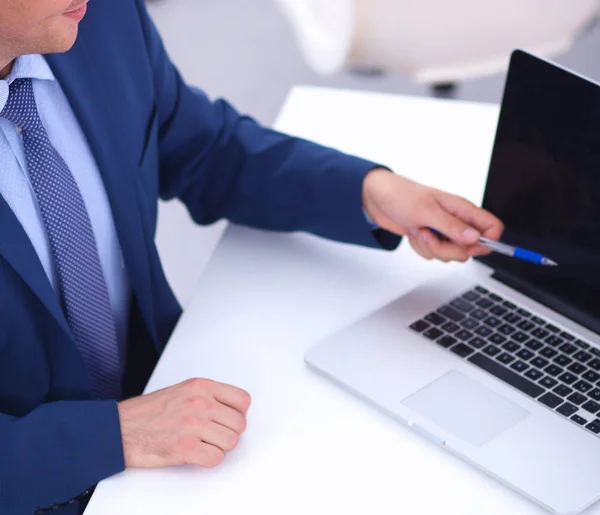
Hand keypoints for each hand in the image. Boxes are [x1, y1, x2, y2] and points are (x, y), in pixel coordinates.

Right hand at [117, 378, 250, 467]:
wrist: (119, 428)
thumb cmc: (148, 412)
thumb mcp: (182, 390)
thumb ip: (208, 396)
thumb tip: (232, 410)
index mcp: (201, 386)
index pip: (243, 400)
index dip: (238, 413)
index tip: (228, 419)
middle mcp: (200, 403)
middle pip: (239, 424)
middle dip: (229, 433)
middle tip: (213, 436)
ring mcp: (193, 425)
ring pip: (230, 442)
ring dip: (219, 447)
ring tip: (202, 444)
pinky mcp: (185, 447)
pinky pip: (216, 459)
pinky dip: (208, 460)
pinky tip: (196, 454)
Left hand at [362, 168, 503, 261]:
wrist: (377, 199)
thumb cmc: (401, 195)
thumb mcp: (427, 211)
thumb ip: (452, 227)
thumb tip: (476, 238)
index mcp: (462, 209)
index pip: (492, 227)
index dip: (486, 241)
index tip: (467, 246)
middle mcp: (456, 221)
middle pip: (469, 249)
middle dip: (447, 249)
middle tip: (429, 235)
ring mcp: (443, 231)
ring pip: (449, 255)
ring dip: (429, 247)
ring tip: (418, 229)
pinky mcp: (430, 239)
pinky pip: (432, 254)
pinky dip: (420, 247)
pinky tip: (413, 232)